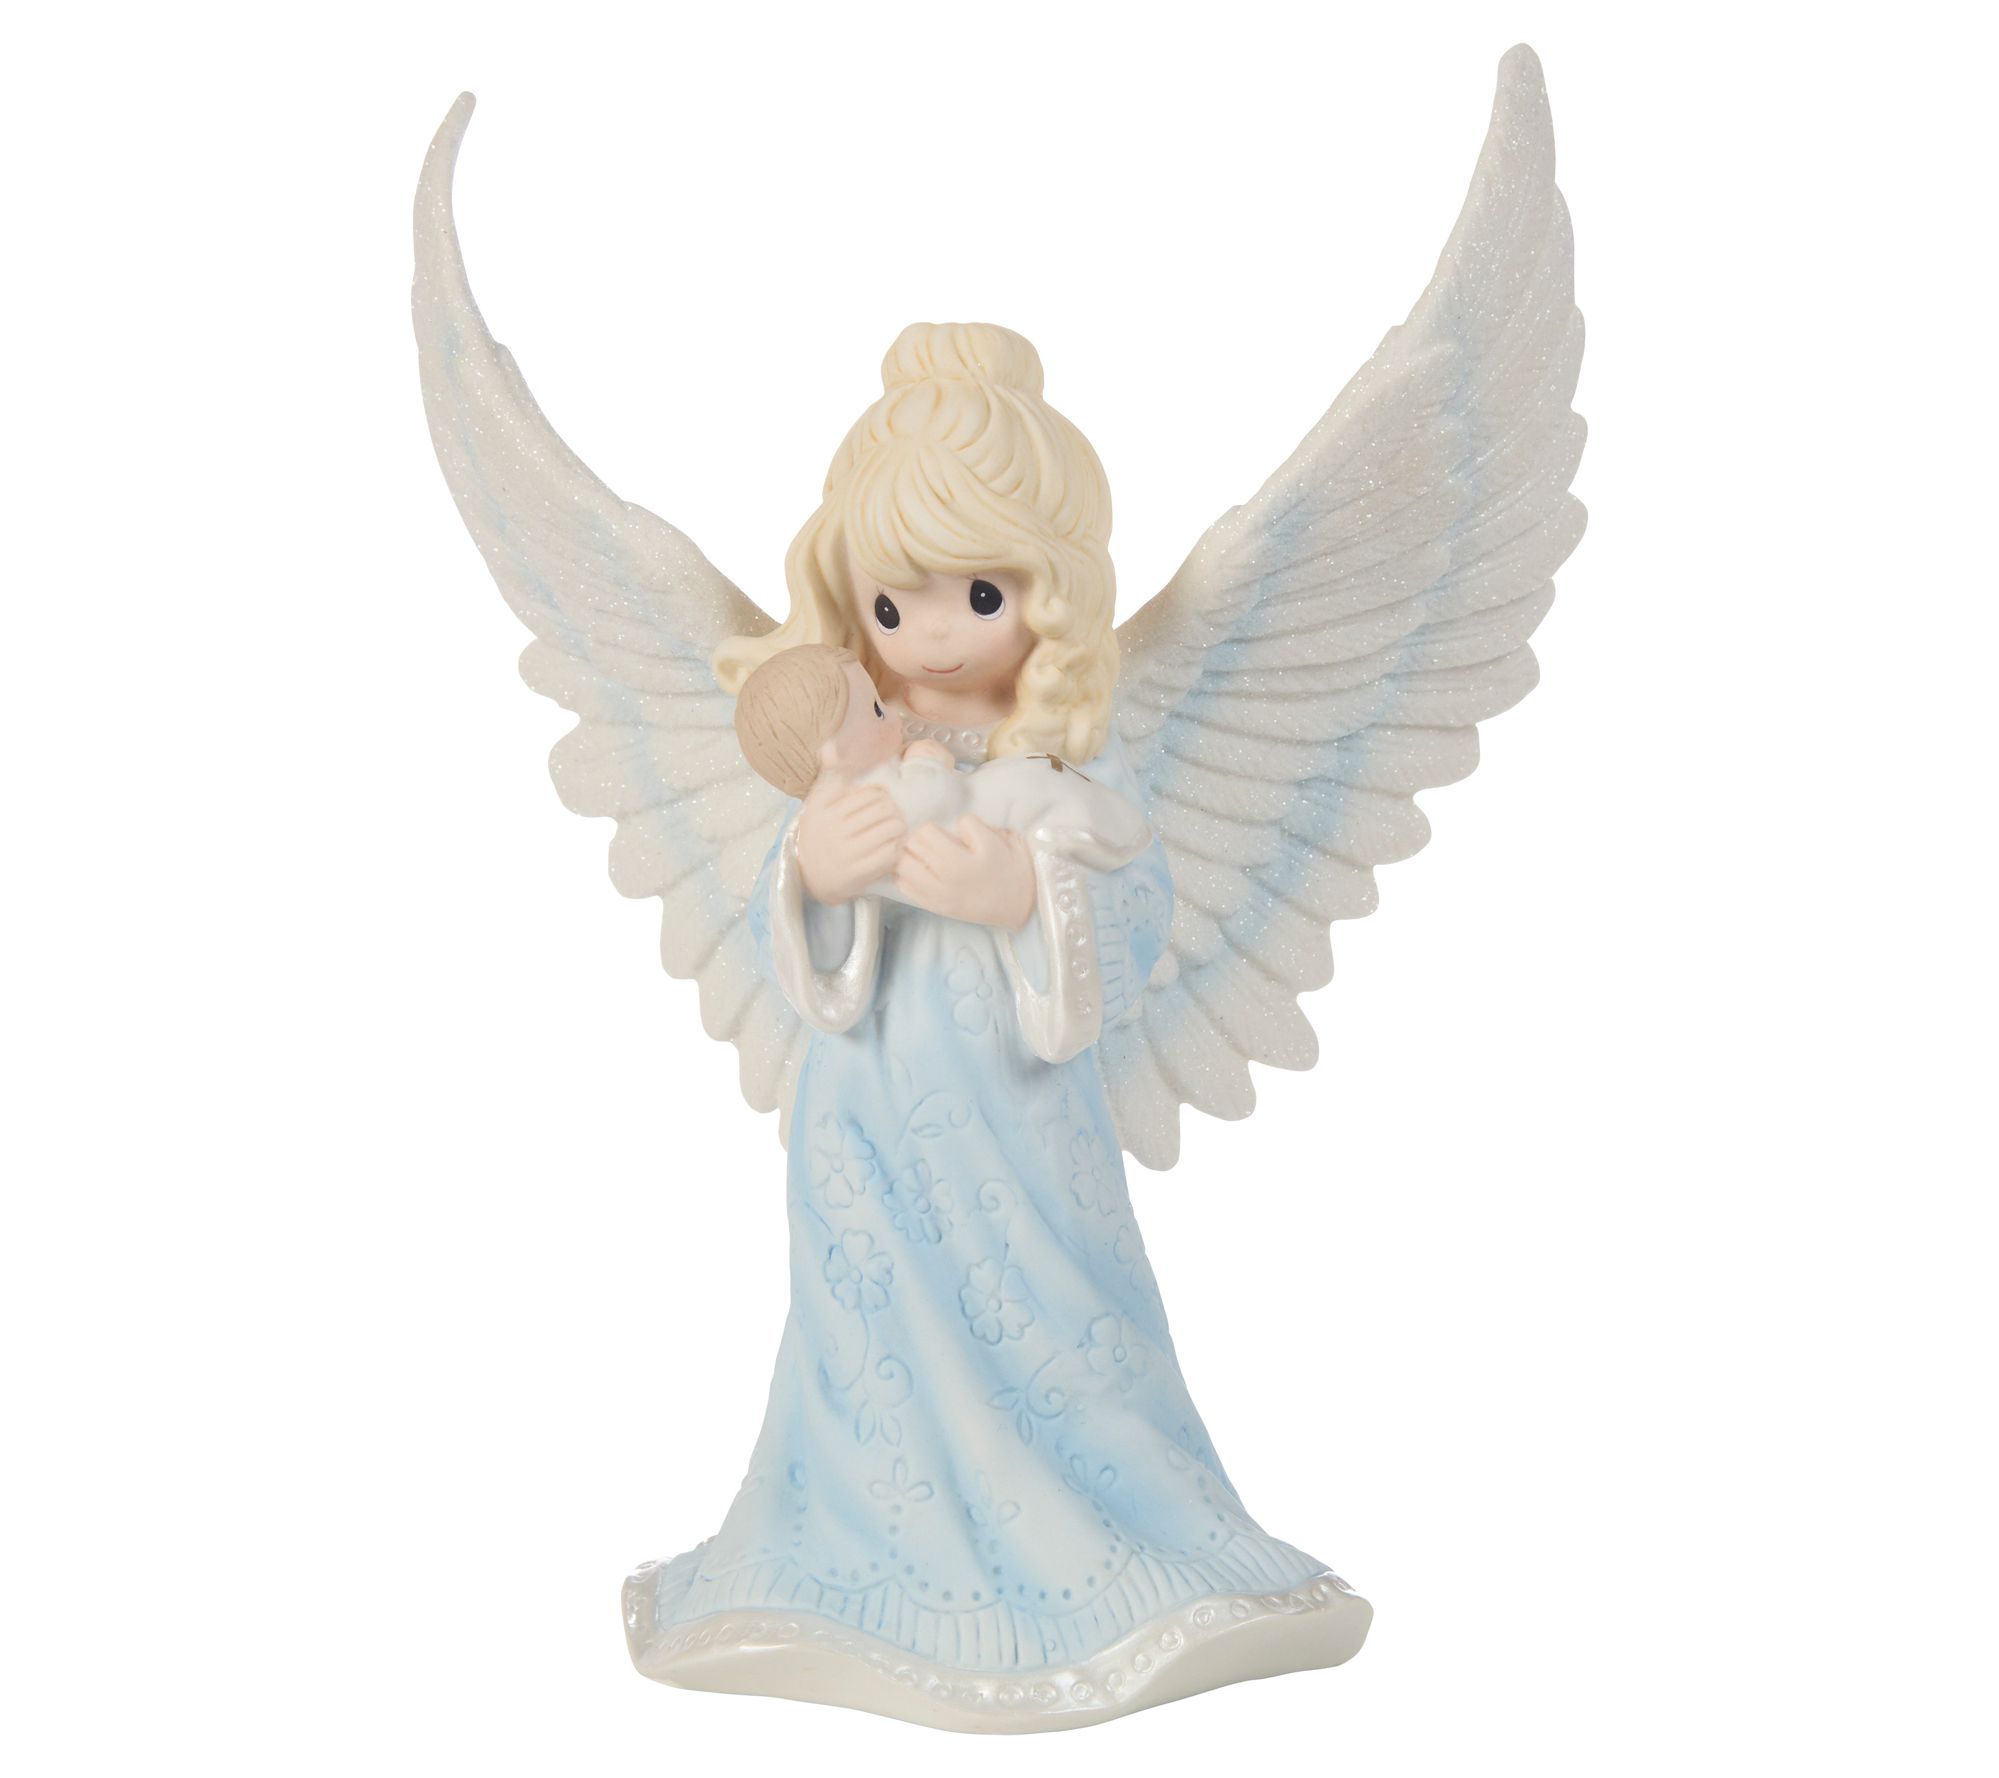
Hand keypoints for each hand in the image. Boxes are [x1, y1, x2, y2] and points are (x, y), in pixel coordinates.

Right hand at [796, 781, 904, 904]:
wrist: (807, 876)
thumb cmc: (819, 833)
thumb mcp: (817, 803)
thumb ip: (829, 776)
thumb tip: (831, 746)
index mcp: (821, 806)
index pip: (868, 791)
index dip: (882, 793)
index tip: (882, 799)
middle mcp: (830, 827)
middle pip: (883, 808)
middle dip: (895, 810)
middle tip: (895, 815)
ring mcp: (843, 851)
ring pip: (890, 829)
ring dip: (899, 828)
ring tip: (897, 830)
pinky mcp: (855, 873)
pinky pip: (889, 854)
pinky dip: (896, 849)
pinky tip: (892, 847)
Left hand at [894, 816, 1035, 929]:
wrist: (1020, 904)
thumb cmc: (1011, 867)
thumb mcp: (998, 839)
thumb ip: (972, 827)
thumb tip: (950, 823)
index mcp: (959, 861)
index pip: (925, 831)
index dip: (932, 826)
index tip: (941, 831)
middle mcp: (944, 880)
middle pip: (910, 847)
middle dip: (917, 838)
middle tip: (929, 840)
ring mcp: (937, 896)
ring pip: (902, 867)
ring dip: (907, 856)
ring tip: (921, 855)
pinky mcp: (935, 907)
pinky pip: (905, 888)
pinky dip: (905, 876)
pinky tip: (918, 870)